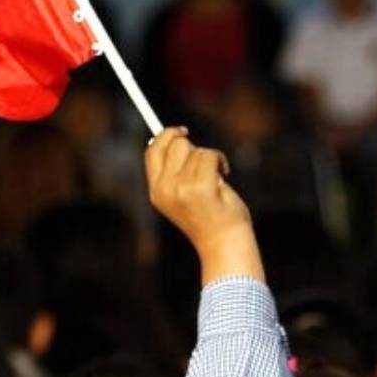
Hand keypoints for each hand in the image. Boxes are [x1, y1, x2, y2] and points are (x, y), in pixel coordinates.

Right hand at [145, 128, 263, 284]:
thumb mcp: (184, 195)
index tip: (183, 131)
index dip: (165, 136)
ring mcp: (181, 189)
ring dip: (210, 158)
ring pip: (196, 150)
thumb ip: (176, 171)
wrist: (224, 245)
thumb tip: (175, 136)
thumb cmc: (211, 219)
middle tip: (207, 164)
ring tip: (217, 179)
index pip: (152, 152)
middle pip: (174, 145)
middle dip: (193, 148)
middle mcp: (164, 190)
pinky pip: (210, 156)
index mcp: (156, 192)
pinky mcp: (200, 188)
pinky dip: (221, 161)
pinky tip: (224, 175)